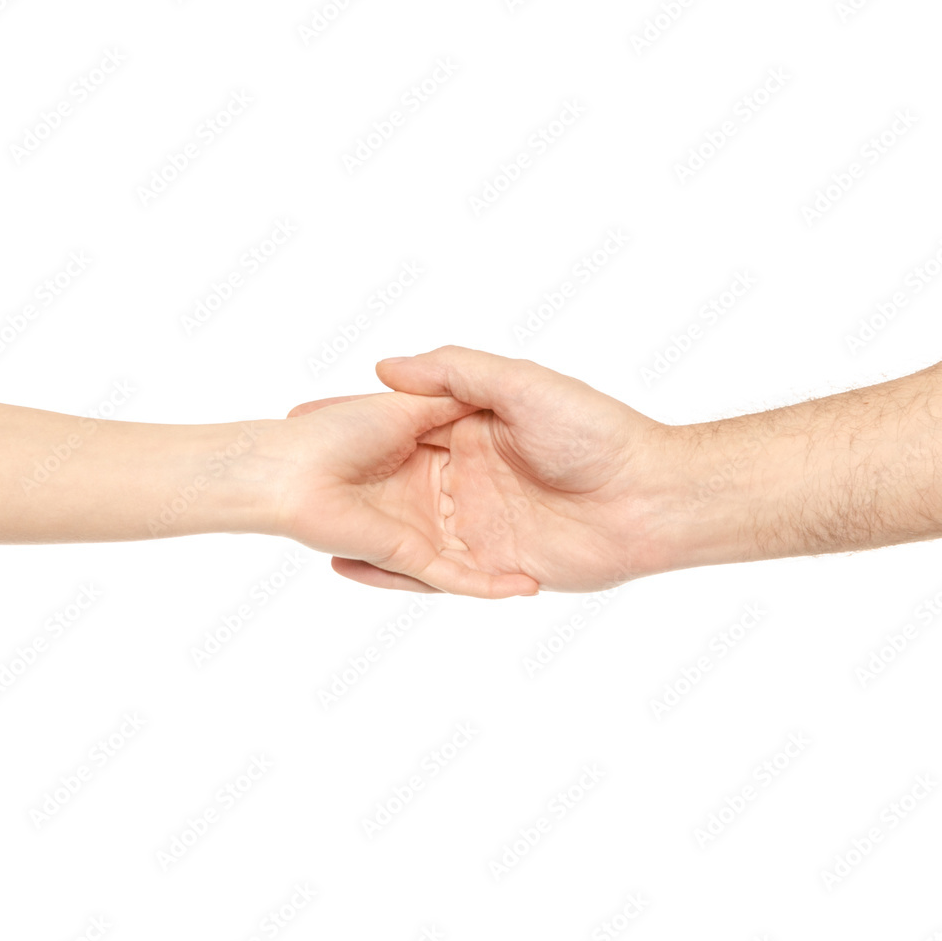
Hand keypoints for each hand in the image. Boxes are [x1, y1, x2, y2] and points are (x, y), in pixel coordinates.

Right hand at [294, 346, 687, 593]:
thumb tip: (386, 367)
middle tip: (288, 479)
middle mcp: (469, 477)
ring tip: (311, 532)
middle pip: (395, 482)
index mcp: (473, 430)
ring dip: (365, 532)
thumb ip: (457, 373)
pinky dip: (399, 574)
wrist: (652, 499)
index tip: (305, 421)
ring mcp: (480, 522)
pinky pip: (441, 573)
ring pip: (410, 530)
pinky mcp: (496, 564)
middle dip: (346, 483)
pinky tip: (357, 567)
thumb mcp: (523, 385)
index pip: (400, 427)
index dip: (354, 425)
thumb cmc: (595, 433)